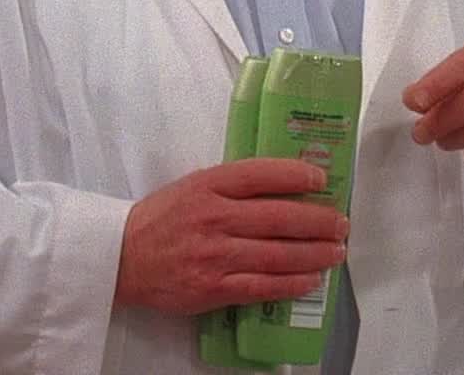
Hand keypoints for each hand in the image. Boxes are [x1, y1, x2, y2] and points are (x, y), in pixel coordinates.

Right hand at [113, 158, 349, 315]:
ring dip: (314, 254)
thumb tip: (284, 187)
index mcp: (208, 186)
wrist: (121, 257)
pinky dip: (291, 284)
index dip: (296, 176)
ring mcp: (214, 255)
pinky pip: (261, 287)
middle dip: (318, 221)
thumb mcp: (193, 186)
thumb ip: (232, 185)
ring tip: (335, 251)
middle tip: (341, 223)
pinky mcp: (212, 288)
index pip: (260, 175)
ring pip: (277, 254)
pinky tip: (310, 280)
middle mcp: (214, 218)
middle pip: (279, 217)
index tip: (321, 180)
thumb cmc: (162, 219)